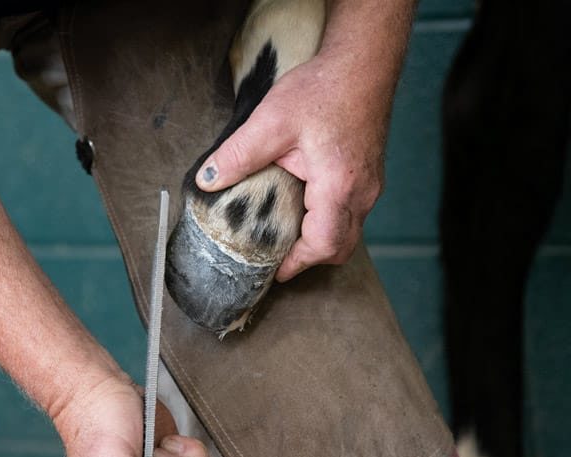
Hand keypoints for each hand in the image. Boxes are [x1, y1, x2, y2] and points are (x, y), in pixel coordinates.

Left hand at [195, 51, 389, 280]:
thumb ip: (238, 155)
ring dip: (320, 239)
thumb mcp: (272, 122)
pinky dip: (329, 221)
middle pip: (340, 247)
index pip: (323, 245)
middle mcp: (362, 192)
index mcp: (338, 186)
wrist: (363, 64)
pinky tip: (305, 208)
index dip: (298, 263)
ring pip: (348, 231)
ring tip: (288, 235)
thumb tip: (207, 179)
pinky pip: (351, 213)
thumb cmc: (324, 89)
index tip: (275, 270)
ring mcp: (370, 185)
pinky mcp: (369, 175)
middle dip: (310, 258)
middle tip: (278, 258)